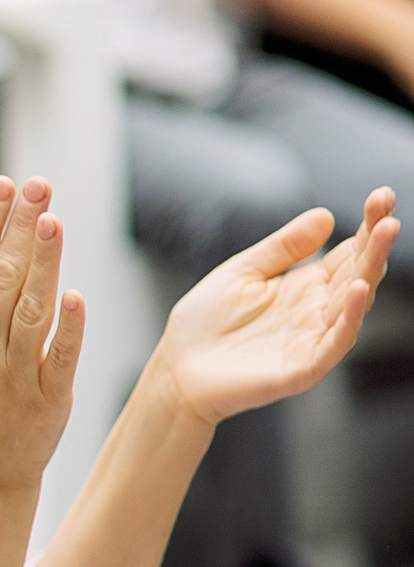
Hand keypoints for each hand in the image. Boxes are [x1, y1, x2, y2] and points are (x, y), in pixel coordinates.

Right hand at [0, 175, 83, 494]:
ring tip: (53, 220)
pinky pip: (58, 356)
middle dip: (17, 229)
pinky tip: (76, 294)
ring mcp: (13, 374)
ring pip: (28, 309)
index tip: (3, 186)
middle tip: (37, 186)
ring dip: (41, 263)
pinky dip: (68, 327)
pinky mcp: (48, 397)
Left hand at [148, 187, 397, 426]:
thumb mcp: (242, 273)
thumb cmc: (205, 324)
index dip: (368, 226)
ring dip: (371, 270)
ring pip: (355, 303)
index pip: (349, 252)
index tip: (382, 195)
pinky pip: (336, 342)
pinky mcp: (305, 367)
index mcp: (306, 285)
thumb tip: (326, 216)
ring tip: (385, 235)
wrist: (177, 371)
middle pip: (358, 272)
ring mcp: (314, 339)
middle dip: (377, 243)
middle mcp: (318, 310)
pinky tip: (357, 288)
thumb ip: (282, 248)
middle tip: (390, 213)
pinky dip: (350, 317)